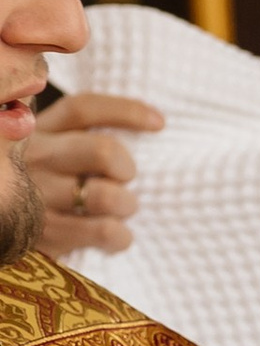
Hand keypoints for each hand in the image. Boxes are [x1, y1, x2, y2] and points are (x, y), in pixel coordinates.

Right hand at [25, 91, 161, 255]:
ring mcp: (38, 197)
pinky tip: (119, 236)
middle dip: (127, 168)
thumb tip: (136, 114)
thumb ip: (69, 128)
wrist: (4, 229)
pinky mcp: (46, 233)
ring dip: (126, 204)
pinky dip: (121, 236)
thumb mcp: (44, 149)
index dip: (126, 111)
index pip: (84, 109)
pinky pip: (102, 231)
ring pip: (106, 196)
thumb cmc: (38, 184)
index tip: (159, 122)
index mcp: (36, 131)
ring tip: (123, 208)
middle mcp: (34, 158)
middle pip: (102, 151)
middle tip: (127, 179)